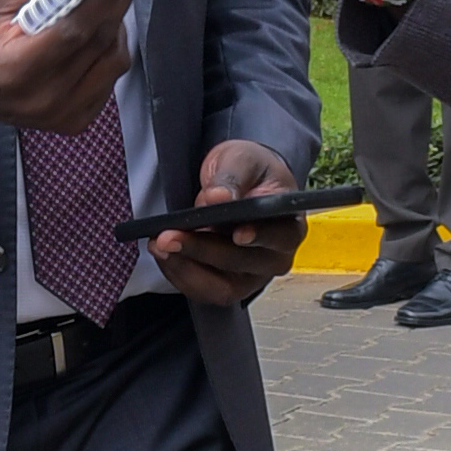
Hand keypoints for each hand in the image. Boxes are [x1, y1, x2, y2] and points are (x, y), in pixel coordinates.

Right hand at [0, 0, 151, 131]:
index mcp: (14, 69)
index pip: (73, 29)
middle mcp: (43, 98)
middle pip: (99, 41)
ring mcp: (63, 114)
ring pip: (114, 59)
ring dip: (115, 22)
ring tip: (100, 1)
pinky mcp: (77, 120)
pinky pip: (111, 77)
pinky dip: (109, 48)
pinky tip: (92, 34)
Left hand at [155, 138, 305, 307]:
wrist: (243, 183)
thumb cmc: (250, 172)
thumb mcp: (243, 159)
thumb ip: (232, 176)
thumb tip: (218, 197)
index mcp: (289, 224)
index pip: (279, 236)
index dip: (259, 237)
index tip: (237, 233)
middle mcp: (276, 257)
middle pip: (242, 262)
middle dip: (202, 250)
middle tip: (169, 236)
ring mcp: (253, 276)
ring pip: (222, 287)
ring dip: (186, 268)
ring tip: (160, 245)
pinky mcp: (230, 284)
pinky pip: (204, 290)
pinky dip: (180, 275)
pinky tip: (164, 255)